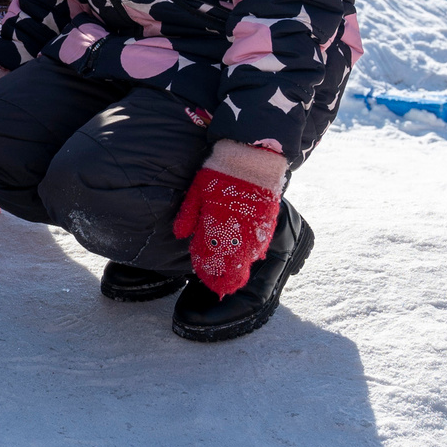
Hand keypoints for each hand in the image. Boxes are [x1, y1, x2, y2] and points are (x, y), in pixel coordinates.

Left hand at [172, 164, 282, 295]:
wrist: (251, 158)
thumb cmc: (220, 172)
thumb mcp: (197, 190)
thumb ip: (188, 214)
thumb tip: (180, 235)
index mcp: (214, 224)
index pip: (209, 255)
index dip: (207, 270)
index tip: (205, 278)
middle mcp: (234, 230)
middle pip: (229, 263)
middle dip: (224, 278)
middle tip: (221, 288)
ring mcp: (252, 228)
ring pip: (246, 257)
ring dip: (239, 269)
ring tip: (235, 280)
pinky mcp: (266, 223)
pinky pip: (260, 244)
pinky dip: (253, 253)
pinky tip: (250, 258)